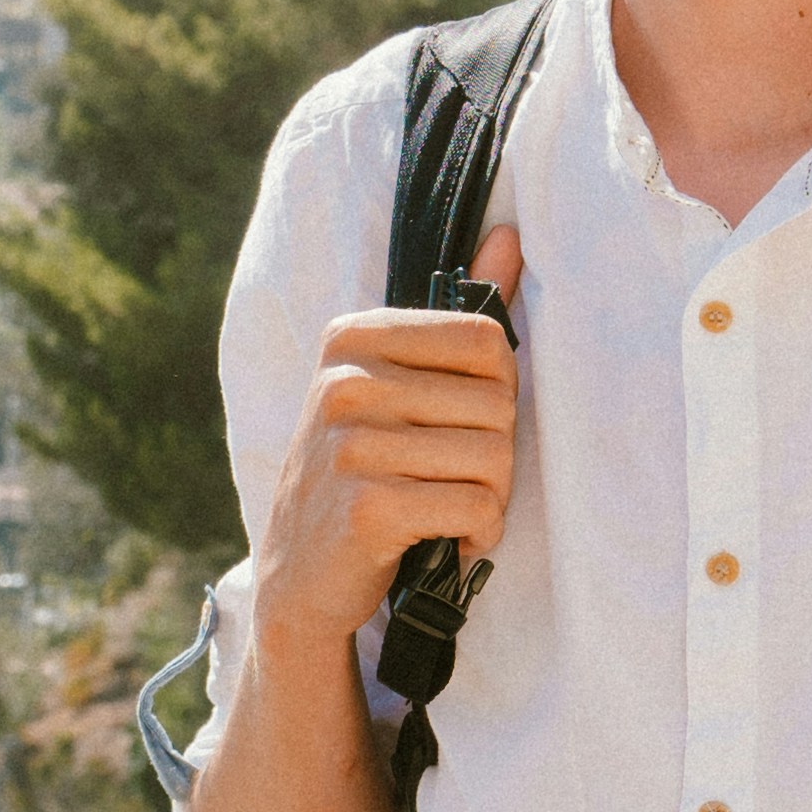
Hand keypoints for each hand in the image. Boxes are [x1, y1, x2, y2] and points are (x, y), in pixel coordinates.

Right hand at [256, 226, 522, 656]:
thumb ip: (457, 316)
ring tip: (454, 510)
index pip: (486, 340)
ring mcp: (351, 443)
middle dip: (498, 454)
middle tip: (459, 479)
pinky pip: (477, 507)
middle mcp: (344, 381)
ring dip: (492, 498)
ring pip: (494, 458)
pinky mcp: (368, 505)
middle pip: (497, 402)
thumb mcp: (394, 387)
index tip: (464, 425)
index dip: (499, 393)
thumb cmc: (362, 474)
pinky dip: (480, 533)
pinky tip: (451, 539)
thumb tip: (512, 235)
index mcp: (352, 337)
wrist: (298, 576)